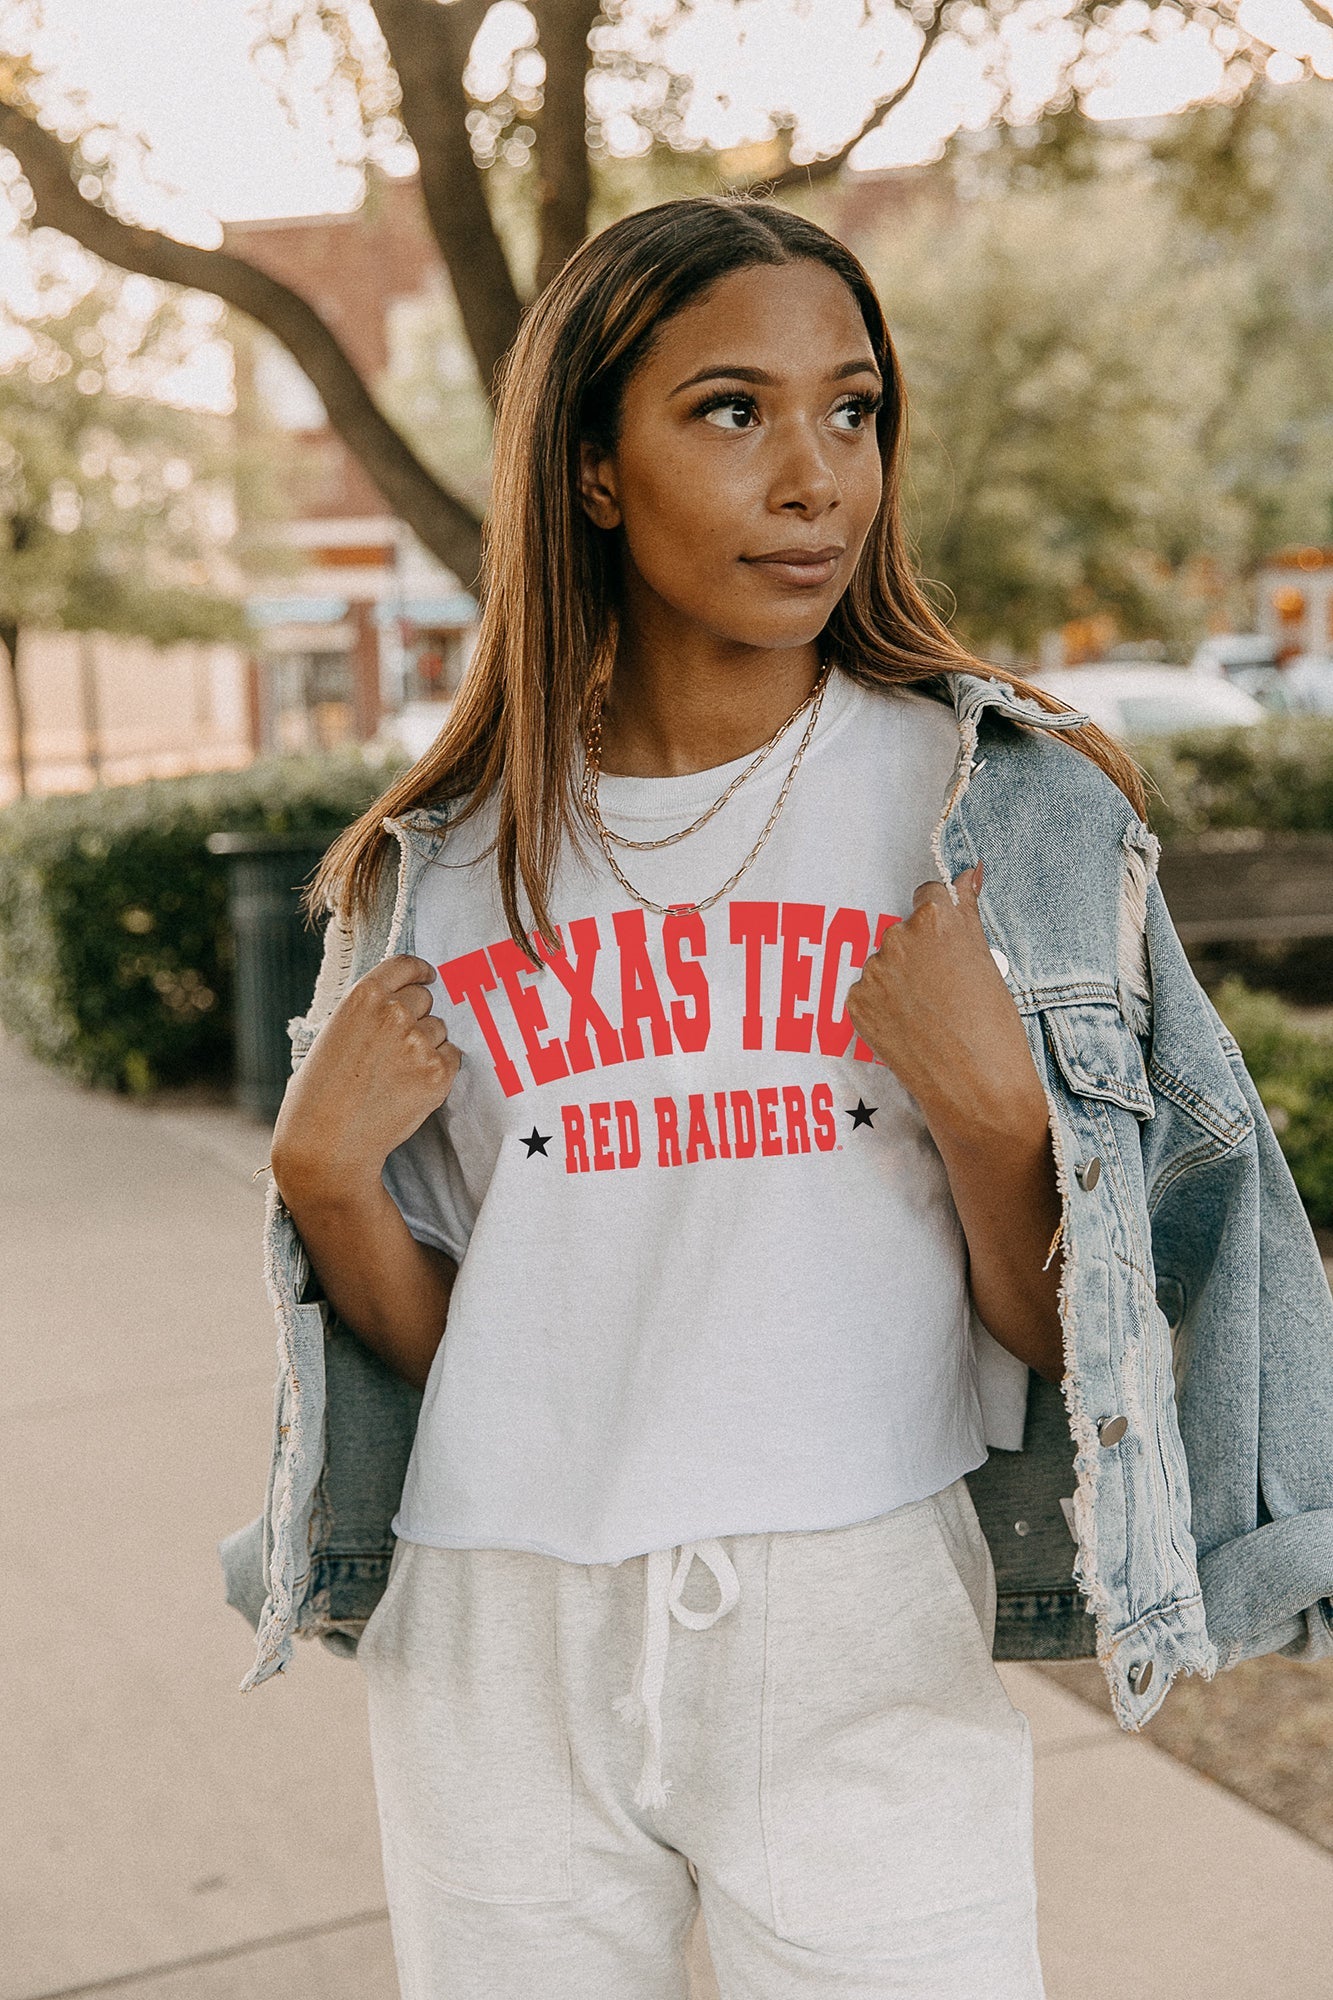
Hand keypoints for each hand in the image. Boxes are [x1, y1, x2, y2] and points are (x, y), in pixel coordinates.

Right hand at [270, 954, 460, 1202]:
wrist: (328, 1144)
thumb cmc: (318, 1096)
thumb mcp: (331, 1036)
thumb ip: (365, 1015)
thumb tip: (396, 1006)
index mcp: (362, 997)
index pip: (404, 965)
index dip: (419, 971)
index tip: (428, 976)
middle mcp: (394, 1012)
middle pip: (425, 998)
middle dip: (417, 1016)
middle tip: (399, 1045)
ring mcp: (418, 1042)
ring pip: (439, 1029)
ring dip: (427, 1045)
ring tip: (397, 1074)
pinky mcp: (437, 1072)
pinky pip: (452, 1056)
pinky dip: (440, 1069)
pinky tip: (412, 1086)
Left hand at [845, 861, 1047, 1149]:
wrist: (976, 1088)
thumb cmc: (994, 1027)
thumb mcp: (987, 961)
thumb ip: (967, 912)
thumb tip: (968, 872)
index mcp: (937, 919)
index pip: (928, 895)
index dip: (940, 920)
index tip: (947, 944)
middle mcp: (899, 937)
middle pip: (904, 931)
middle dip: (919, 953)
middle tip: (943, 990)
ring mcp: (874, 971)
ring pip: (884, 963)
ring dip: (899, 980)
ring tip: (927, 1015)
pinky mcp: (857, 1002)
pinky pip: (867, 993)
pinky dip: (882, 1007)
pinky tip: (908, 1028)